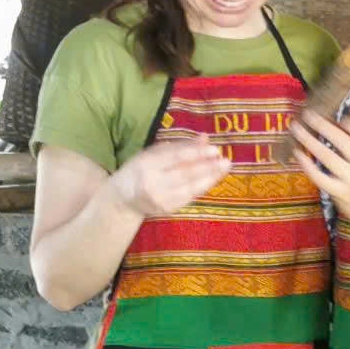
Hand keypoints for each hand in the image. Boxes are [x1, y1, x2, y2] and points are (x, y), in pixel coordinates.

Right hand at [110, 137, 229, 218]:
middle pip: (186, 174)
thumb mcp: (153, 153)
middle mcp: (153, 183)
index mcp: (147, 164)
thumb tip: (205, 138)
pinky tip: (213, 179)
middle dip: (208, 167)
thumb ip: (178, 146)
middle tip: (226, 160)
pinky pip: (189, 197)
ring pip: (190, 188)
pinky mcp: (167, 210)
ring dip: (210, 178)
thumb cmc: (139, 169)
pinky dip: (202, 188)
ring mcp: (160, 199)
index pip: (176, 158)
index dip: (197, 154)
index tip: (215, 149)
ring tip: (224, 168)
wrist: (122, 198)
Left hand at [290, 111, 349, 212]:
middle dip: (323, 125)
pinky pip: (319, 176)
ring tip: (297, 128)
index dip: (344, 121)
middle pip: (342, 141)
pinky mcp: (339, 193)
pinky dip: (307, 164)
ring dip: (309, 140)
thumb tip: (336, 121)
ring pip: (328, 156)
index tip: (331, 114)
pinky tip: (298, 153)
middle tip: (308, 114)